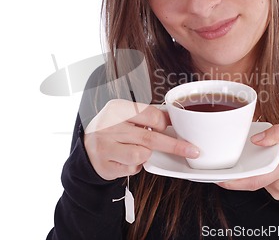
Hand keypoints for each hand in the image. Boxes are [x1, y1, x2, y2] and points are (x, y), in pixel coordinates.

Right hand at [84, 99, 199, 180]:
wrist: (86, 148)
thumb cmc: (111, 129)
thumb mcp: (125, 114)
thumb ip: (146, 115)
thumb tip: (173, 117)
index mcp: (116, 109)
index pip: (150, 115)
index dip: (165, 124)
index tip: (176, 128)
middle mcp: (109, 127)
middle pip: (150, 138)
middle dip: (174, 146)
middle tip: (192, 150)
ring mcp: (105, 147)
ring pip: (141, 155)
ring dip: (146, 155)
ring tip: (137, 149)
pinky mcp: (105, 166)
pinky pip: (132, 169)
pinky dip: (135, 166)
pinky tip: (127, 159)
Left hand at [217, 124, 278, 199]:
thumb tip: (256, 138)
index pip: (257, 179)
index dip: (236, 181)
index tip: (219, 178)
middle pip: (249, 181)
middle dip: (231, 177)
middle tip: (211, 169)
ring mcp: (277, 190)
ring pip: (253, 181)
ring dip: (240, 172)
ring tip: (226, 161)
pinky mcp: (275, 190)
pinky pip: (258, 180)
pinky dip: (248, 172)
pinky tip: (241, 162)